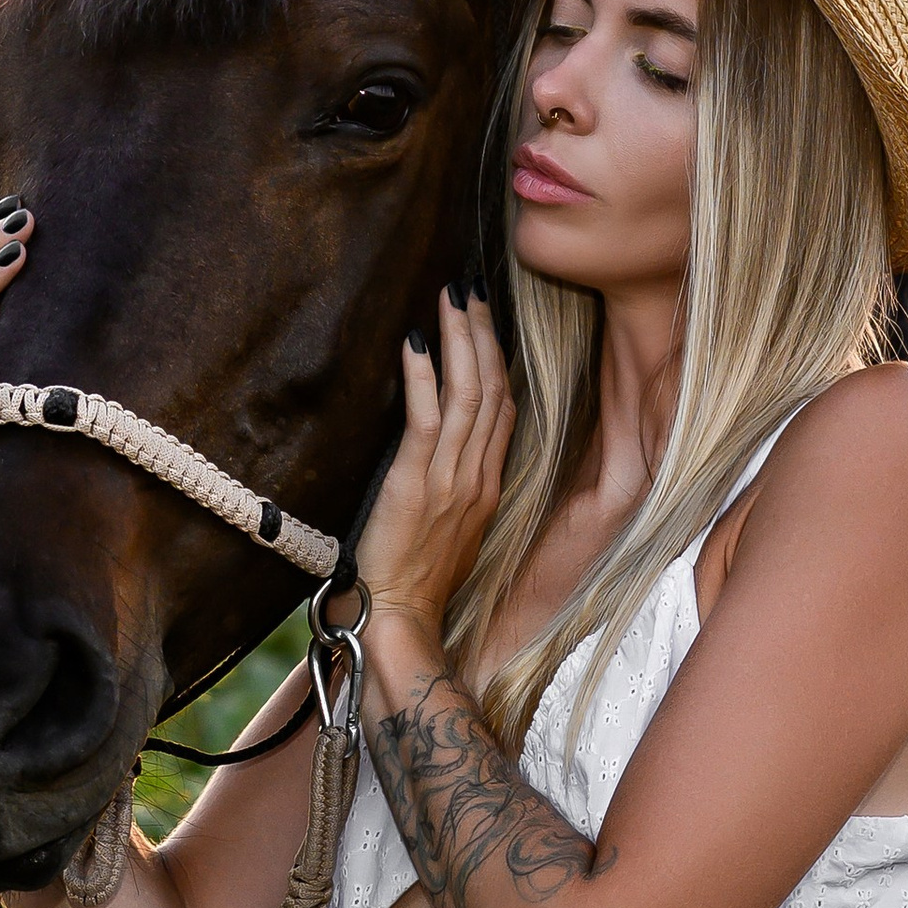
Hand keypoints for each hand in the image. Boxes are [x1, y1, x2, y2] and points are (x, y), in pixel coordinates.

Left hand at [355, 288, 514, 640]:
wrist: (403, 618)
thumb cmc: (417, 585)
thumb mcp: (451, 534)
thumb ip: (456, 494)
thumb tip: (444, 461)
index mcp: (488, 488)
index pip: (505, 411)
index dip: (499, 362)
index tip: (489, 323)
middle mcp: (478, 478)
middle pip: (494, 391)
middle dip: (484, 335)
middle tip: (472, 289)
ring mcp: (452, 479)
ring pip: (469, 395)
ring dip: (460, 340)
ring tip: (450, 297)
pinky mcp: (418, 483)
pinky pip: (427, 419)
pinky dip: (423, 376)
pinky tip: (415, 342)